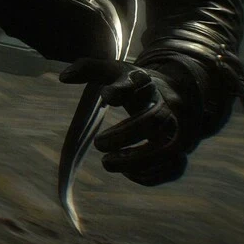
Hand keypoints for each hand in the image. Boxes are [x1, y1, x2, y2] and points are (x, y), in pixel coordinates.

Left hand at [60, 58, 193, 185]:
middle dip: (125, 134)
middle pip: (154, 120)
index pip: (139, 83)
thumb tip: (63, 78)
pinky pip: (173, 168)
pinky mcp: (180, 150)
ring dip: (138, 161)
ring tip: (107, 162)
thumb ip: (87, 68)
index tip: (106, 96)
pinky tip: (127, 173)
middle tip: (98, 143)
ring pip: (169, 148)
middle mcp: (168, 105)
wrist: (175, 91)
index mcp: (147, 83)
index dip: (122, 90)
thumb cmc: (133, 83)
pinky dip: (152, 175)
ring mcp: (179, 129)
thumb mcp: (113, 69)